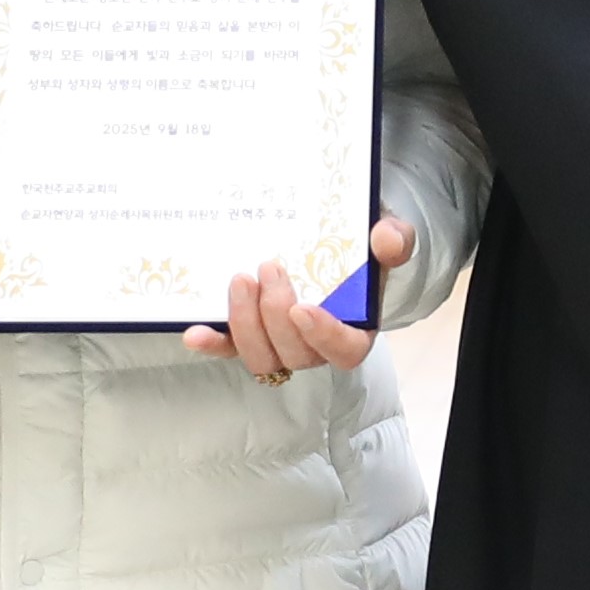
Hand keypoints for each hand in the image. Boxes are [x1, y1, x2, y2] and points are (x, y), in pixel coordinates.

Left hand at [188, 215, 413, 379]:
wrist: (332, 232)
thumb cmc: (362, 239)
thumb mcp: (386, 231)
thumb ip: (395, 238)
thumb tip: (387, 241)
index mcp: (356, 327)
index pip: (345, 350)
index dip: (324, 337)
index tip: (303, 308)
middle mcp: (316, 344)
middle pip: (296, 355)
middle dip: (275, 316)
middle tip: (268, 267)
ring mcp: (280, 342)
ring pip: (262, 358)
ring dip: (246, 326)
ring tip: (240, 281)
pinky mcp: (250, 333)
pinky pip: (230, 348)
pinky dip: (213, 343)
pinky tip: (194, 331)